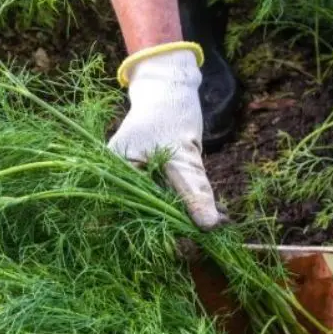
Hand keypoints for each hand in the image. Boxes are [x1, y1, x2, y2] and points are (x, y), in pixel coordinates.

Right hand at [108, 47, 228, 230]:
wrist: (169, 88)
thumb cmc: (169, 113)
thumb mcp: (183, 155)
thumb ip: (193, 191)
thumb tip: (209, 227)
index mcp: (114, 172)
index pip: (132, 212)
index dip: (158, 231)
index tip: (187, 246)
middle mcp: (118, 177)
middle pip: (145, 213)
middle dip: (177, 225)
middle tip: (210, 233)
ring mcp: (133, 177)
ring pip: (159, 207)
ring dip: (187, 216)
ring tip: (218, 221)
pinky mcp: (150, 176)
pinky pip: (166, 196)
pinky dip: (187, 203)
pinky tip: (212, 211)